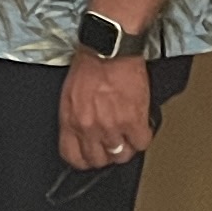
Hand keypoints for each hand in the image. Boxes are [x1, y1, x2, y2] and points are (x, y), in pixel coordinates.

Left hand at [57, 53, 155, 172]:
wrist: (109, 50)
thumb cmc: (89, 66)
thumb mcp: (69, 96)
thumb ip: (74, 119)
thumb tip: (81, 135)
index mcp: (70, 121)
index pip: (73, 158)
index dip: (84, 160)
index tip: (91, 156)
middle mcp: (90, 128)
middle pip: (99, 160)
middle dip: (106, 155)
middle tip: (112, 144)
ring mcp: (112, 126)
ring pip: (122, 155)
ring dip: (126, 147)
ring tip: (127, 135)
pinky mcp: (134, 120)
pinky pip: (141, 143)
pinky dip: (142, 137)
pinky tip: (140, 127)